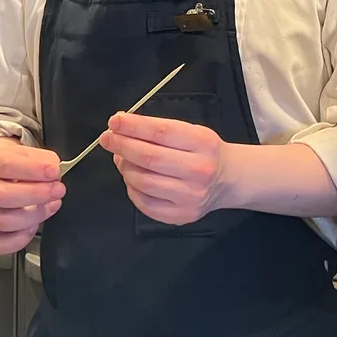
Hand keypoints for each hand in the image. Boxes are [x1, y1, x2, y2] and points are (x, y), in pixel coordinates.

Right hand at [0, 137, 64, 254]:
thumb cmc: (16, 166)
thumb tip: (53, 169)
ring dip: (34, 215)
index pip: (6, 165)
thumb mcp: (28, 154)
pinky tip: (33, 225)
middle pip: (3, 196)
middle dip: (36, 194)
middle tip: (57, 190)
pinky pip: (1, 244)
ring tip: (51, 205)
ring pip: (4, 221)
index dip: (32, 169)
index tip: (53, 171)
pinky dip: (21, 238)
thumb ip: (43, 160)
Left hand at [101, 112, 229, 224]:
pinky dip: (132, 188)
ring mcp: (190, 196)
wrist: (228, 179)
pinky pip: (145, 203)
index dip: (133, 126)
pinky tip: (132, 178)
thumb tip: (121, 131)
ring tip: (121, 158)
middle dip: (122, 146)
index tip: (114, 121)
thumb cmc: (204, 151)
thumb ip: (159, 130)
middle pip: (149, 158)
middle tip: (107, 138)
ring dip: (125, 168)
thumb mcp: (191, 131)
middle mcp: (199, 170)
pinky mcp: (181, 215)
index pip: (161, 132)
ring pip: (143, 182)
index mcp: (203, 143)